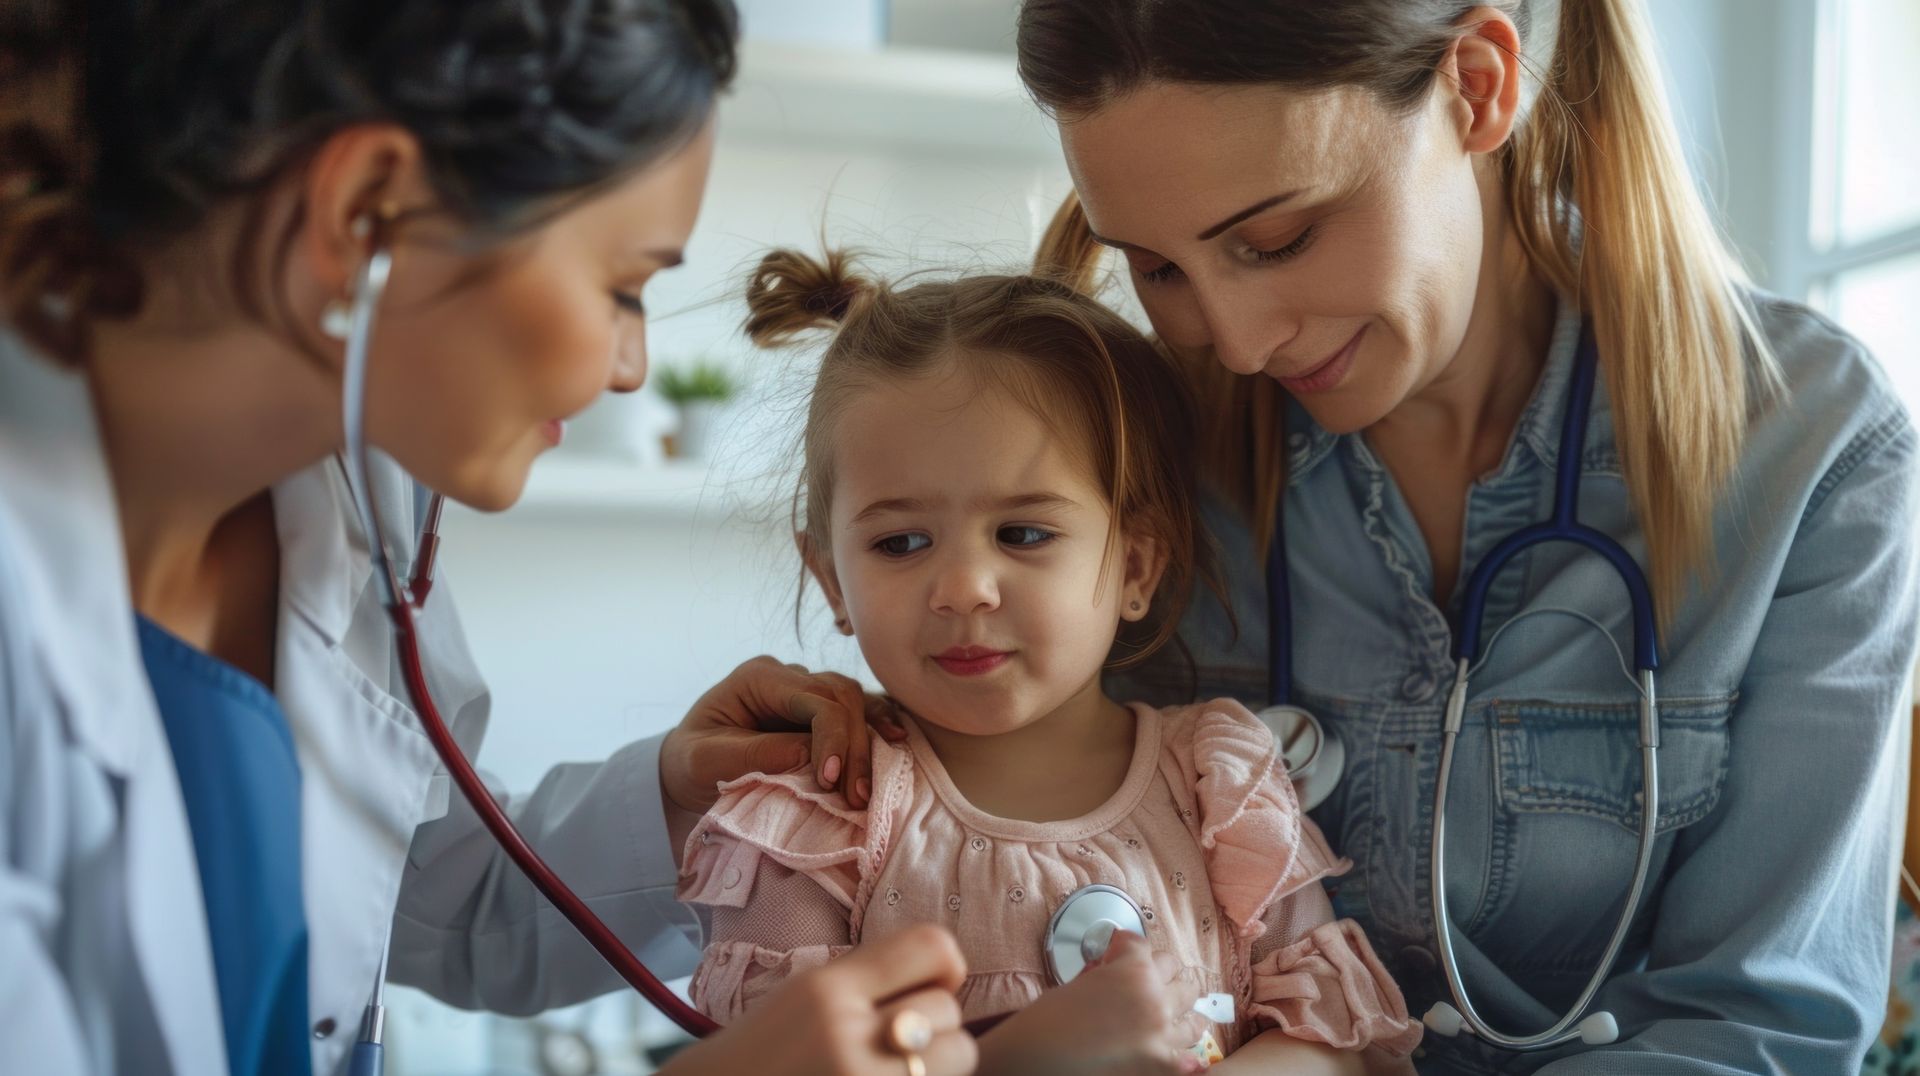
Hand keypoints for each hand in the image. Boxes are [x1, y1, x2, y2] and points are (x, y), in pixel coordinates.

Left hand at [662, 656, 905, 813]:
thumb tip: (808, 755)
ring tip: (869, 785)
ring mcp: (804, 690)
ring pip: (854, 699)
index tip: (831, 781)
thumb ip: (752, 754)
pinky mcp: (817, 710)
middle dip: (853, 745)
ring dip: (867, 740)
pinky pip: (856, 709)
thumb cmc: (690, 763)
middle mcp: (786, 677)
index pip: (813, 699)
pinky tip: (895, 739)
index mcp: (757, 678)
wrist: (685, 768)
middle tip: (855, 795)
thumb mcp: (705, 762)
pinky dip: (875, 723)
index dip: (831, 737)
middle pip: (840, 696)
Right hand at [663, 925, 976, 1075]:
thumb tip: (951, 972)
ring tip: (898, 1068)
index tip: (932, 984)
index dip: (945, 965)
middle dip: (935, 1026)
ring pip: (960, 1054)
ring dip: (939, 1064)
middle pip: (948, 1008)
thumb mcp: (805, 996)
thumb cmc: (764, 1055)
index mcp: (826, 989)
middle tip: (901, 1042)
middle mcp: (846, 1035)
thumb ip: (870, 979)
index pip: (932, 946)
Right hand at [976, 930, 1206, 1074]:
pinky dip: (1182, 1054)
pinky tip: (1175, 1051)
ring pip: (1194, 1014)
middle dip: (1161, 975)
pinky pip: (1189, 1056)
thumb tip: (1115, 969)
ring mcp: (1162, 1033)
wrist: (1039, 1055)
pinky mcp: (1162, 1064)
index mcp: (1133, 969)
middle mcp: (1154, 997)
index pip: (1144, 946)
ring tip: (1171, 1014)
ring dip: (1181, 1011)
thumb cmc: (1049, 1020)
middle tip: (1149, 981)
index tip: (1122, 951)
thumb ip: (1107, 971)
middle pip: (1178, 973)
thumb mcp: (1081, 983)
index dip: (1129, 949)